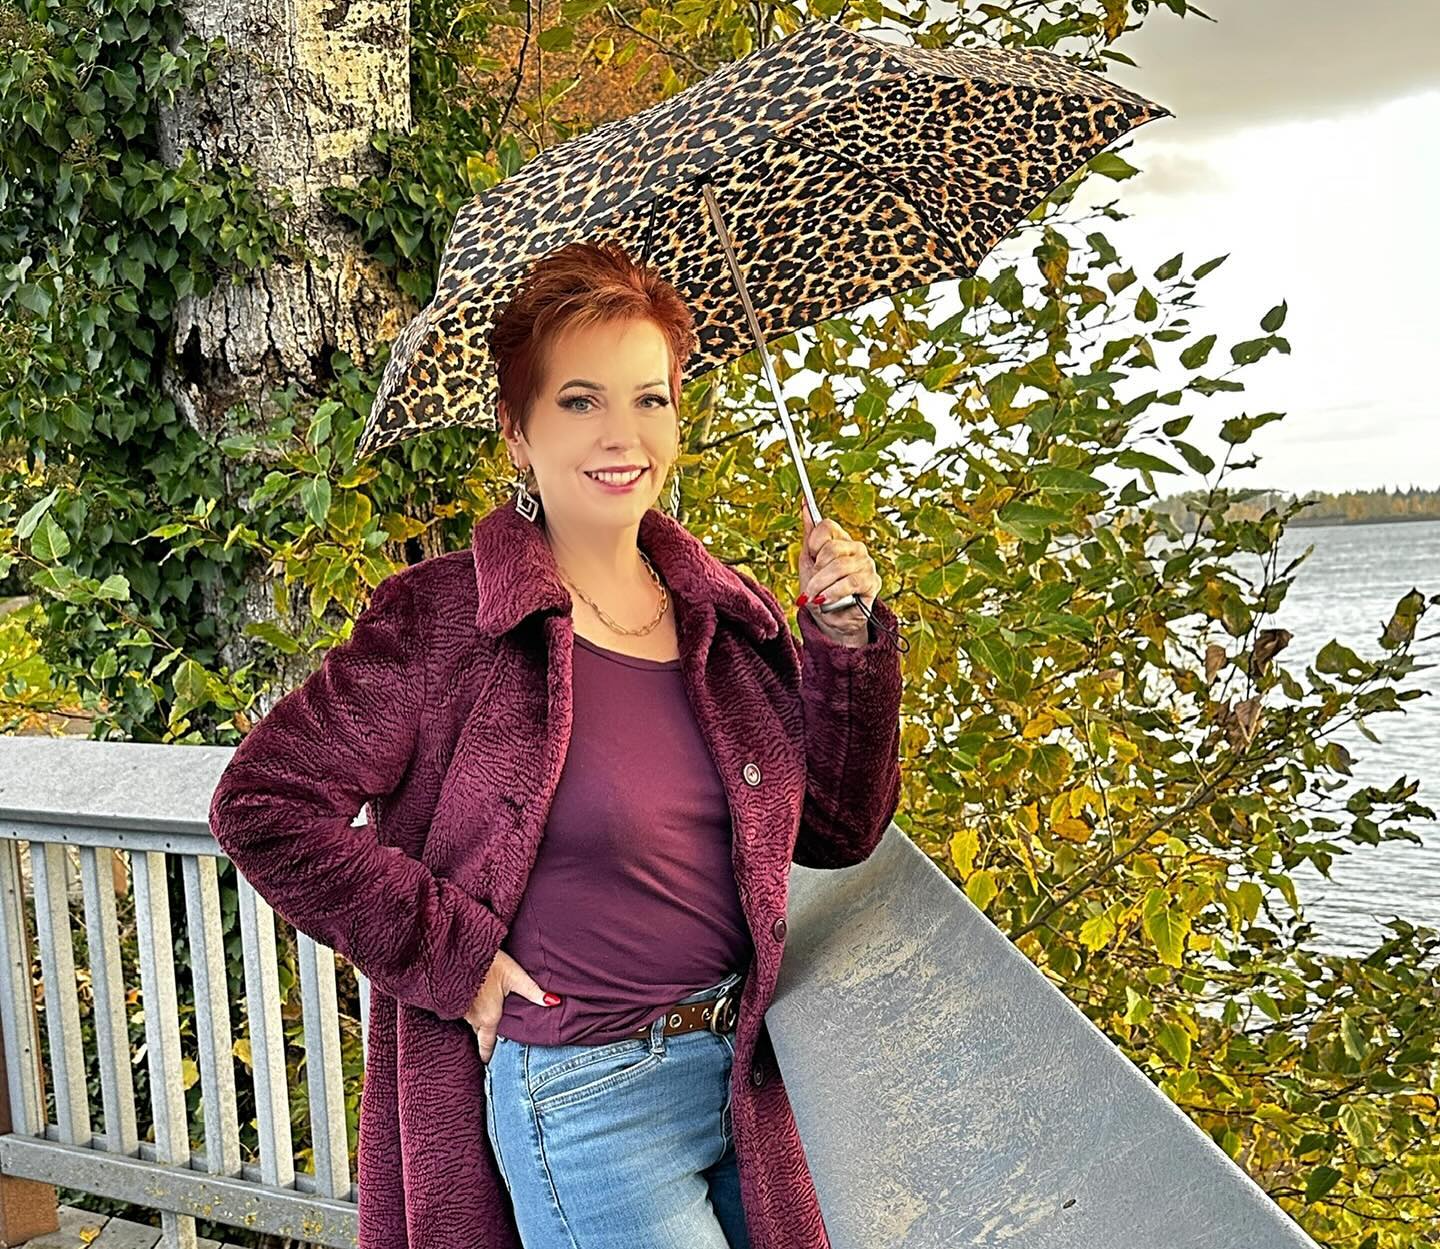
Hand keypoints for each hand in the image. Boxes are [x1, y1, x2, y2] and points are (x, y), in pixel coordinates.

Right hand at [465, 948, 555, 1063]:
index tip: (488, 1064)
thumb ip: (533, 991)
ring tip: (486, 1019)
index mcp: (489, 1018)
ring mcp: (461, 1010)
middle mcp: (473, 1018)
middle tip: (492, 1042)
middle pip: (480, 1034)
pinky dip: (469, 1011)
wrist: (458, 952)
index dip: (487, 1055)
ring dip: (478, 1023)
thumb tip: (554, 1002)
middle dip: (485, 1039)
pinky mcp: (452, 1000)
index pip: (486, 1044)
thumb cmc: (489, 963)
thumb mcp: (515, 976)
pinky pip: (462, 1012)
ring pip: (471, 1022)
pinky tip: (474, 1002)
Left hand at [798, 494, 881, 646]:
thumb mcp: (808, 561)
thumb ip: (810, 534)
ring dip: (821, 585)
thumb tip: (804, 503)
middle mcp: (856, 549)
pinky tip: (824, 600)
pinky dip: (833, 592)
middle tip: (811, 585)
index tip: (811, 557)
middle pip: (832, 548)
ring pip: (839, 566)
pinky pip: (851, 582)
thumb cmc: (819, 589)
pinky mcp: (872, 582)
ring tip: (814, 597)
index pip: (827, 526)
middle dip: (816, 571)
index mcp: (840, 540)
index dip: (814, 542)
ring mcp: (866, 564)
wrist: (829, 618)